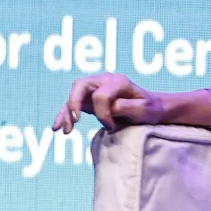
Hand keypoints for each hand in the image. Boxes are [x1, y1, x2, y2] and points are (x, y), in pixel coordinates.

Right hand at [53, 73, 180, 133]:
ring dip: (67, 112)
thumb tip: (108, 108)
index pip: (101, 95)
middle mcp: (104, 80)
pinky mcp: (89, 98)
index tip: (113, 127)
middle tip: (75, 121)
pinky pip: (72, 104)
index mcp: (118, 81)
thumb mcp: (144, 109)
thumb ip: (126, 107)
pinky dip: (64, 115)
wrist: (152, 108)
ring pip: (73, 95)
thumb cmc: (150, 109)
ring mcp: (94, 88)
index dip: (104, 113)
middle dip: (74, 103)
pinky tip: (58, 128)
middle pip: (81, 85)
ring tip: (64, 130)